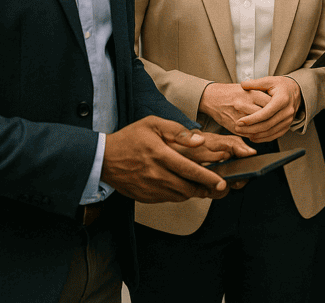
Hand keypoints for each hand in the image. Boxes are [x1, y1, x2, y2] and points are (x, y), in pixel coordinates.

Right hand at [101, 116, 255, 202]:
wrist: (104, 159)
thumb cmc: (130, 138)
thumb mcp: (153, 124)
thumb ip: (178, 131)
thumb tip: (199, 140)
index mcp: (160, 154)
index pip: (188, 169)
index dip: (207, 177)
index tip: (221, 182)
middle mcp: (156, 174)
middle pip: (187, 187)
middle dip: (205, 189)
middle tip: (219, 188)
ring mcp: (150, 188)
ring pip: (179, 196)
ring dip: (193, 193)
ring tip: (205, 188)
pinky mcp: (146, 197)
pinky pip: (168, 199)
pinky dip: (179, 195)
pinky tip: (184, 187)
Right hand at [199, 82, 272, 132]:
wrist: (212, 98)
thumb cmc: (230, 92)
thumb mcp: (246, 88)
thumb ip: (259, 94)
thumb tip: (273, 102)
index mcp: (250, 94)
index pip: (268, 103)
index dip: (275, 107)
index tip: (278, 109)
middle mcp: (245, 104)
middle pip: (264, 115)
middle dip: (271, 118)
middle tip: (276, 119)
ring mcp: (239, 116)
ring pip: (257, 126)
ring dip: (264, 128)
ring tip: (269, 126)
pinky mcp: (234, 126)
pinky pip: (249, 133)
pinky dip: (256, 134)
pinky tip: (259, 132)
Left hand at [234, 77, 301, 141]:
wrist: (297, 90)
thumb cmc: (281, 85)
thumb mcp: (269, 81)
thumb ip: (255, 83)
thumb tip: (242, 84)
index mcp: (282, 99)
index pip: (265, 113)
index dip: (252, 119)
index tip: (239, 121)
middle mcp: (287, 112)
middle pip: (267, 125)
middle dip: (251, 129)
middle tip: (237, 129)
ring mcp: (288, 120)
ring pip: (270, 132)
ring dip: (255, 135)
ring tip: (242, 133)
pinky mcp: (288, 126)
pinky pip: (275, 135)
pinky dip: (263, 138)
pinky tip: (253, 137)